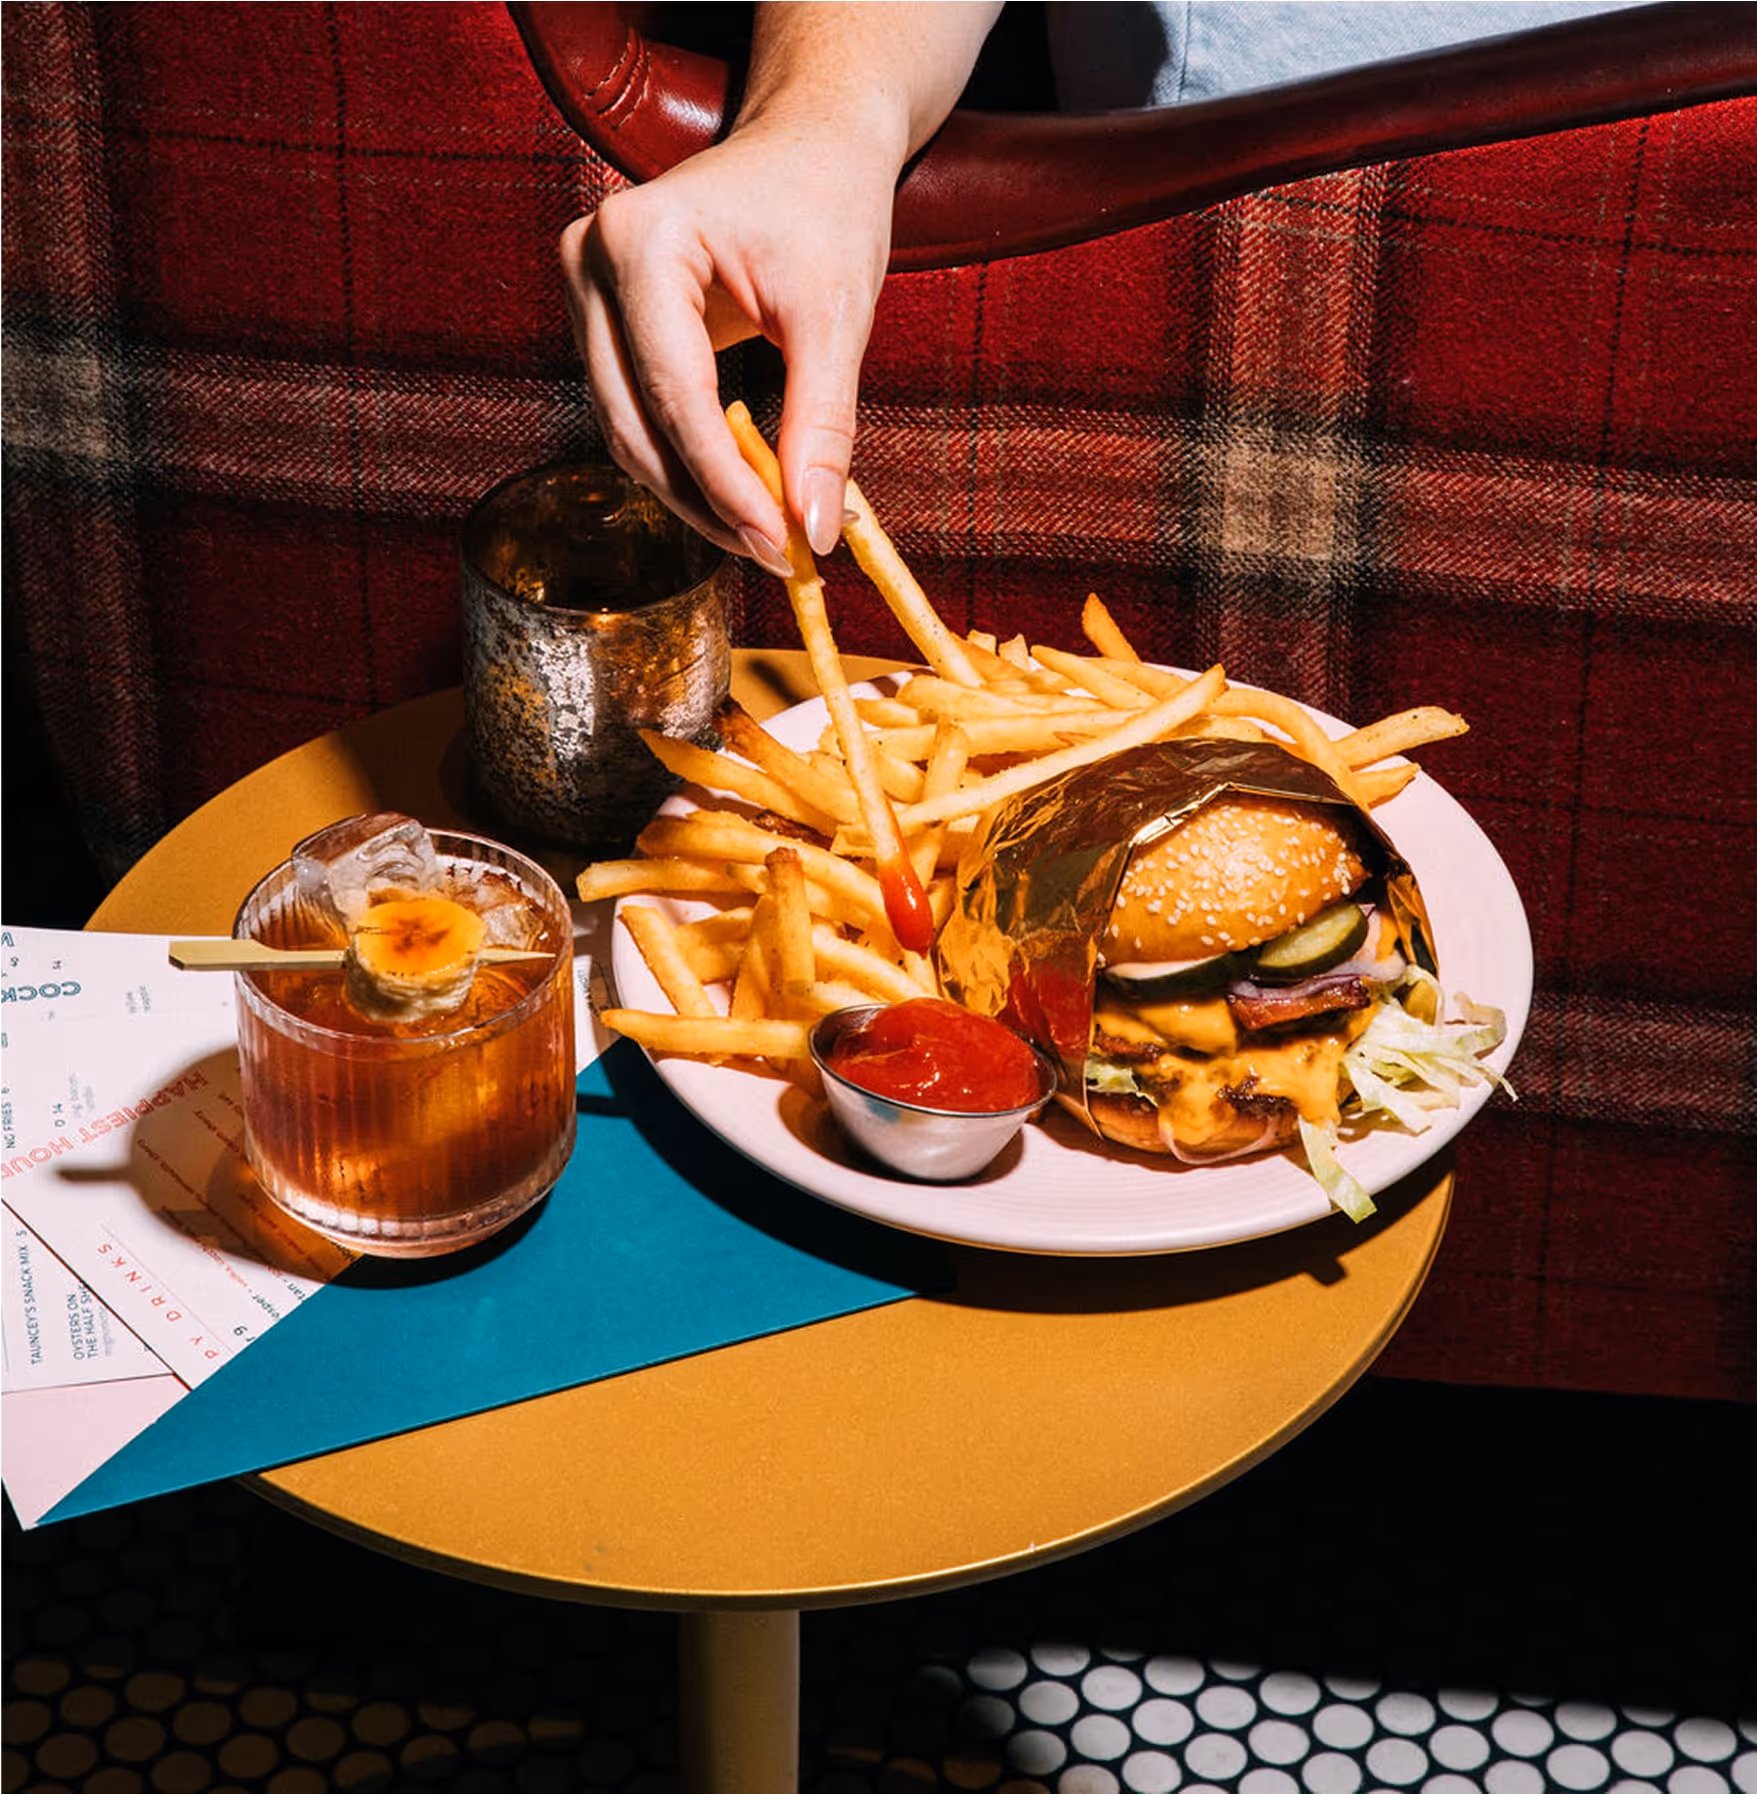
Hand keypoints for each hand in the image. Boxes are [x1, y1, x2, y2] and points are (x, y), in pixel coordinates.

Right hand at [560, 117, 901, 573]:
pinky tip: (740, 494)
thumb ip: (822, 426)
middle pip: (634, 425)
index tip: (779, 546)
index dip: (725, 486)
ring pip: (626, 432)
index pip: (674, 397)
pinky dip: (686, 464)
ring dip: (693, 494)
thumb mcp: (838, 317)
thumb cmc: (826, 206)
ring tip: (764, 533)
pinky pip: (635, 414)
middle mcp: (589, 261)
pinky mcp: (601, 319)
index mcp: (640, 242)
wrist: (810, 143)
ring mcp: (584, 289)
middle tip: (776, 554)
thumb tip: (813, 530)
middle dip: (707, 501)